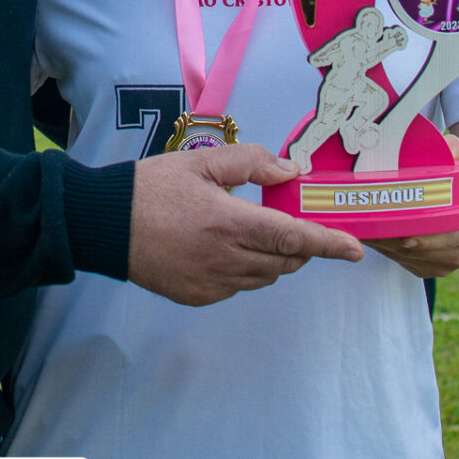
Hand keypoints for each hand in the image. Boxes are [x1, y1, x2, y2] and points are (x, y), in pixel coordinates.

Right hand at [129, 143, 363, 306]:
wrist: (103, 224)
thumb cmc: (151, 187)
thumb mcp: (201, 162)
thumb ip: (250, 163)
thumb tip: (290, 171)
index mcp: (229, 222)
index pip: (294, 238)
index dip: (329, 244)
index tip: (355, 250)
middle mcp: (225, 259)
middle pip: (285, 262)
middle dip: (300, 248)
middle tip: (292, 225)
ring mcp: (211, 283)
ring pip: (264, 278)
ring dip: (273, 260)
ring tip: (252, 234)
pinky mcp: (197, 296)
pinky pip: (237, 287)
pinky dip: (244, 272)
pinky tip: (222, 250)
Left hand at [367, 135, 458, 278]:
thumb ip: (455, 150)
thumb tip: (443, 144)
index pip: (445, 236)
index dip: (422, 235)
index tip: (398, 231)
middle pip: (418, 249)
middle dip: (390, 237)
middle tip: (364, 222)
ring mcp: (444, 265)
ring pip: (405, 257)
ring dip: (382, 243)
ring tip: (359, 224)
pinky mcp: (429, 270)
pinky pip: (402, 261)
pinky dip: (384, 248)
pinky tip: (369, 231)